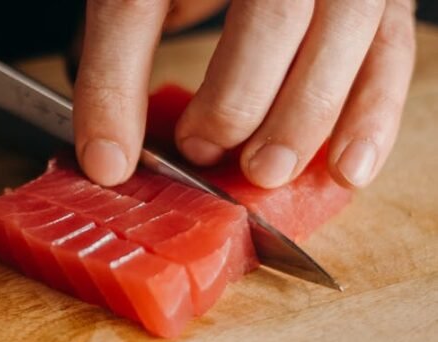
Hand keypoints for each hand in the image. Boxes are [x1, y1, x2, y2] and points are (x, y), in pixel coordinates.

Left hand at [74, 0, 415, 189]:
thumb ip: (121, 49)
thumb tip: (105, 151)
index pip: (135, 8)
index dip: (116, 88)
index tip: (106, 163)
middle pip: (268, 18)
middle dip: (234, 103)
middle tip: (202, 152)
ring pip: (341, 34)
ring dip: (302, 119)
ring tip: (264, 171)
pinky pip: (390, 51)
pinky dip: (373, 116)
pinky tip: (346, 169)